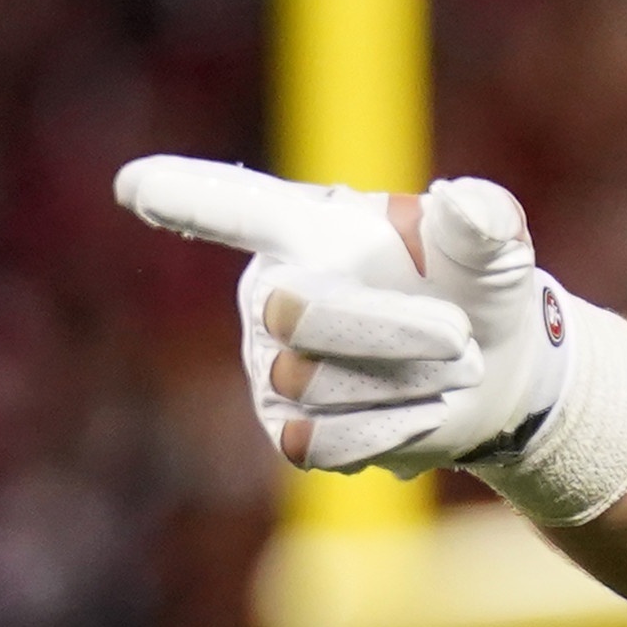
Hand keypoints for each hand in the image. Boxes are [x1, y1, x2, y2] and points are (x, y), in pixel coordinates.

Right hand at [119, 156, 560, 475]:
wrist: (492, 373)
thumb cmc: (476, 288)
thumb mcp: (493, 245)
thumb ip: (482, 218)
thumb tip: (462, 202)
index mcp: (307, 229)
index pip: (236, 207)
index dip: (185, 197)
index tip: (134, 185)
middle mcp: (271, 292)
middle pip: (297, 314)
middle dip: (389, 331)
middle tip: (460, 339)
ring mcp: (269, 364)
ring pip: (318, 386)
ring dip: (407, 385)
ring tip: (446, 370)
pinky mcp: (285, 427)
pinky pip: (320, 442)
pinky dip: (389, 432)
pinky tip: (417, 411)